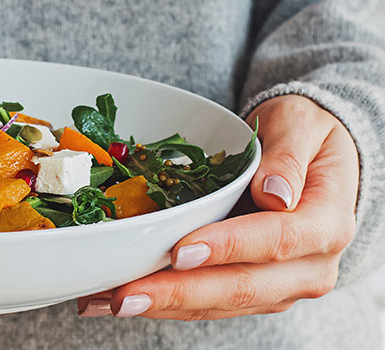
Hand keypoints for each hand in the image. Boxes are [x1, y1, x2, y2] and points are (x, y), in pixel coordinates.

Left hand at [78, 95, 357, 319]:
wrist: (314, 160)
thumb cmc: (305, 135)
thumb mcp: (302, 125)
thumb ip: (288, 156)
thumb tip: (274, 195)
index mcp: (326, 224)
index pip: (276, 241)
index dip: (227, 248)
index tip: (180, 251)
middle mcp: (308, 267)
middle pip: (240, 287)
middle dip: (178, 294)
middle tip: (126, 295)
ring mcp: (278, 286)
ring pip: (217, 305)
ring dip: (161, 306)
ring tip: (110, 300)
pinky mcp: (250, 292)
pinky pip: (205, 303)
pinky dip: (163, 303)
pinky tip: (121, 299)